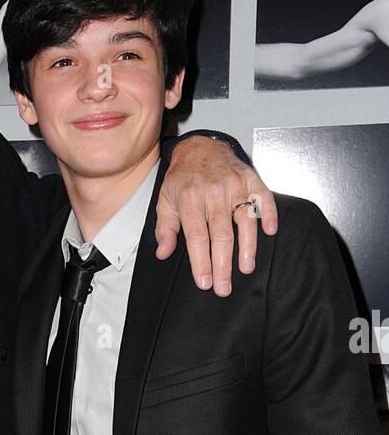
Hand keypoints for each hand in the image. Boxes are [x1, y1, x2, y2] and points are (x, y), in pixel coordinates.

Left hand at [156, 138, 278, 295]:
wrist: (200, 147)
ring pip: (244, 219)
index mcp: (189, 198)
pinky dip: (269, 214)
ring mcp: (234, 184)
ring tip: (246, 268)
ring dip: (247, 246)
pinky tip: (270, 232)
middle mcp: (213, 192)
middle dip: (223, 264)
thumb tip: (163, 253)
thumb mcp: (165, 201)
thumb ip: (165, 229)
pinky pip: (263, 197)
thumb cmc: (182, 179)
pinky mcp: (251, 178)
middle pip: (221, 234)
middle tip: (224, 287)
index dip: (201, 262)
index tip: (205, 282)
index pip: (197, 237)